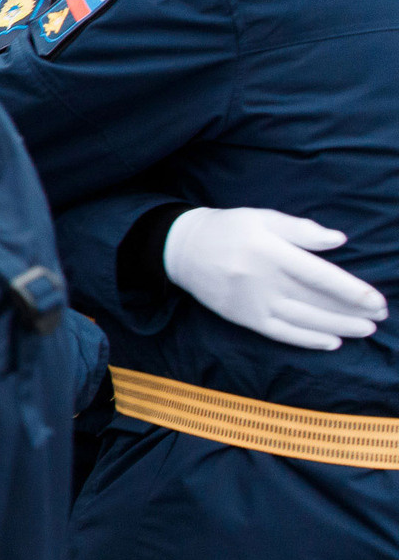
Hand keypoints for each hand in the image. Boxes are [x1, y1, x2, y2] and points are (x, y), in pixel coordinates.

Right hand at [165, 207, 388, 349]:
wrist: (180, 249)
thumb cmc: (228, 228)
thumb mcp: (262, 217)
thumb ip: (300, 229)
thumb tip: (338, 241)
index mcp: (269, 251)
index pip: (319, 276)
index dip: (351, 291)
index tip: (376, 300)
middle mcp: (261, 280)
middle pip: (316, 301)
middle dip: (352, 311)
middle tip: (380, 317)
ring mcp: (251, 302)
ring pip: (303, 320)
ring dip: (338, 327)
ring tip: (365, 330)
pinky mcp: (242, 317)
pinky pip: (280, 333)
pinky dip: (307, 339)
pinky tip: (331, 342)